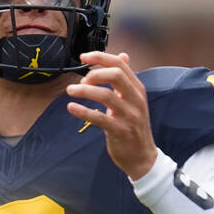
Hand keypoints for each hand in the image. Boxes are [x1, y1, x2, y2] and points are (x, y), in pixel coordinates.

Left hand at [65, 51, 157, 179]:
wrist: (142, 157)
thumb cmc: (133, 127)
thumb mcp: (133, 100)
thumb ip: (126, 79)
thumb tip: (123, 55)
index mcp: (137, 89)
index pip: (120, 64)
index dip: (100, 57)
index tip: (83, 57)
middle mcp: (136, 100)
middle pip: (116, 74)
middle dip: (94, 73)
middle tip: (82, 81)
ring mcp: (129, 115)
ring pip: (106, 95)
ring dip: (84, 90)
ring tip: (70, 91)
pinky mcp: (120, 131)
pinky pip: (100, 118)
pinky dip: (83, 111)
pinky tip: (71, 108)